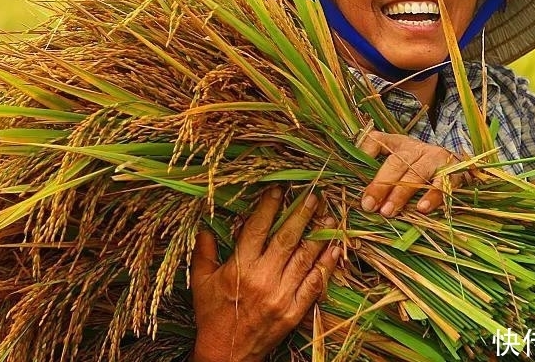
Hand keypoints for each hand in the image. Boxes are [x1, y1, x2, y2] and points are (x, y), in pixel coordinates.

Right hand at [190, 187, 341, 361]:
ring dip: (318, 235)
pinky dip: (326, 266)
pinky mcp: (294, 312)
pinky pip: (314, 285)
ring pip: (304, 259)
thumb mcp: (201, 282)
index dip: (269, 206)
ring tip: (329, 217)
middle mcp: (263, 278)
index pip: (258, 229)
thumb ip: (203, 252)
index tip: (279, 189)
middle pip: (286, 239)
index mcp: (240, 267)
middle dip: (301, 214)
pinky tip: (334, 250)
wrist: (227, 354)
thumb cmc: (212, 316)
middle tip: (314, 196)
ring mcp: (281, 295)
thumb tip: (203, 227)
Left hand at [358, 131, 464, 216]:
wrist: (462, 164)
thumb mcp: (400, 164)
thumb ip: (380, 172)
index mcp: (399, 143)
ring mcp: (436, 157)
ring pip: (416, 174)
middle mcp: (416, 147)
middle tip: (368, 205)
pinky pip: (441, 184)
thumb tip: (360, 197)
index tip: (351, 172)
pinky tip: (422, 209)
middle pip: (396, 163)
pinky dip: (432, 197)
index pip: (377, 140)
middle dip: (380, 185)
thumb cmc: (421, 168)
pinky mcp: (453, 171)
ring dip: (401, 194)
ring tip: (388, 211)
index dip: (364, 152)